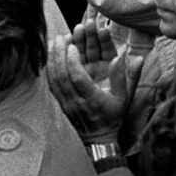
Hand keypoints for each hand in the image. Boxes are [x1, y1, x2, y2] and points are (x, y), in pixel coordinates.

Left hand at [47, 20, 142, 141]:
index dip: (74, 62)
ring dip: (53, 59)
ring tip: (54, 41)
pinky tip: (51, 56)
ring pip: (55, 80)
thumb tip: (122, 56)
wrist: (99, 138)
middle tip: (61, 37)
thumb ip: (124, 76)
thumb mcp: (125, 98)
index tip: (73, 46)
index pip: (78, 79)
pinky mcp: (61, 103)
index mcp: (93, 99)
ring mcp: (67, 104)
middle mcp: (77, 102)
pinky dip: (51, 69)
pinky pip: (52, 85)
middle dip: (60, 55)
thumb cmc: (113, 116)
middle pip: (63, 77)